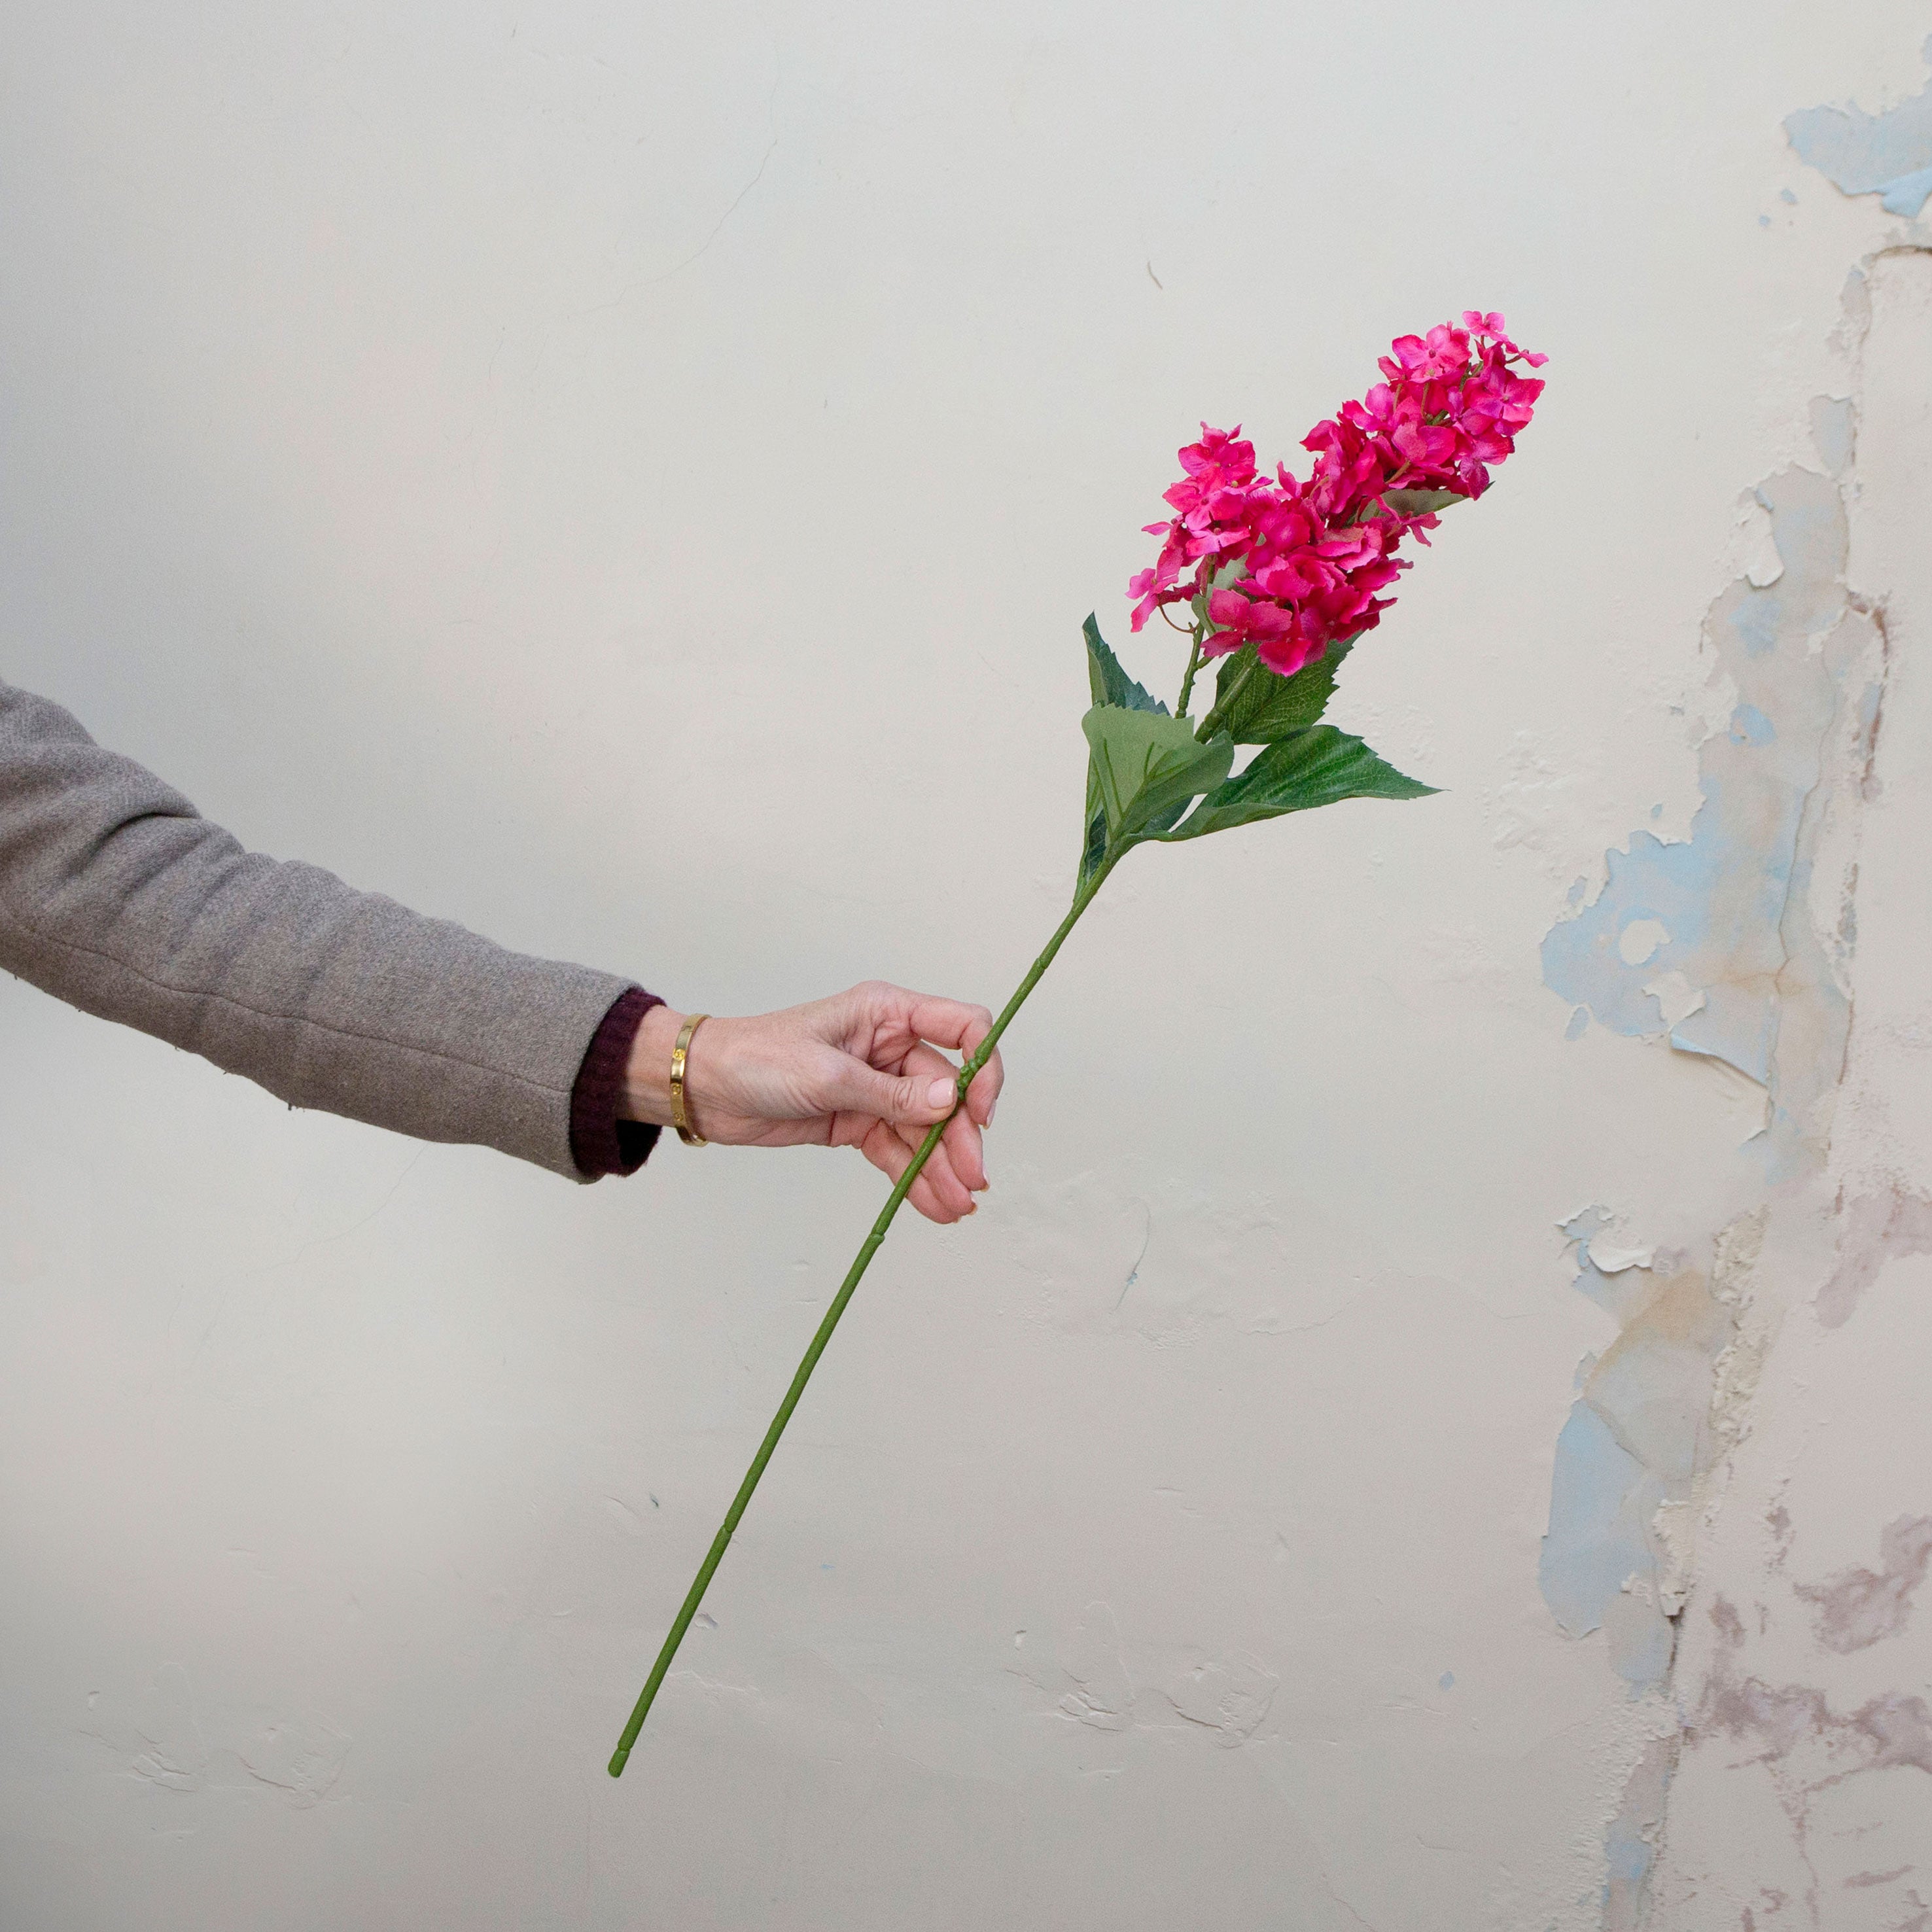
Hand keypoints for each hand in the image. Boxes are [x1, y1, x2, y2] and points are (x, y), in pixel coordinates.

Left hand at [621, 982, 1003, 1225]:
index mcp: (886, 1014)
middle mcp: (889, 1048)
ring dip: (942, 1167)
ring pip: (925, 1129)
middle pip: (948, 1092)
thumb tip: (951, 1101)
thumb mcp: (827, 1075)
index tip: (981, 1111)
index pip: (962, 1028)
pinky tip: (935, 1205)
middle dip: (961, 1137)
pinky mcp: (858, 1121)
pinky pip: (898, 1151)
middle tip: (972, 1179)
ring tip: (957, 1207)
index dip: (982, 1067)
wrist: (706, 1088)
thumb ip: (892, 1093)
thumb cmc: (756, 1058)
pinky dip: (916, 1178)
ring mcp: (876, 1087)